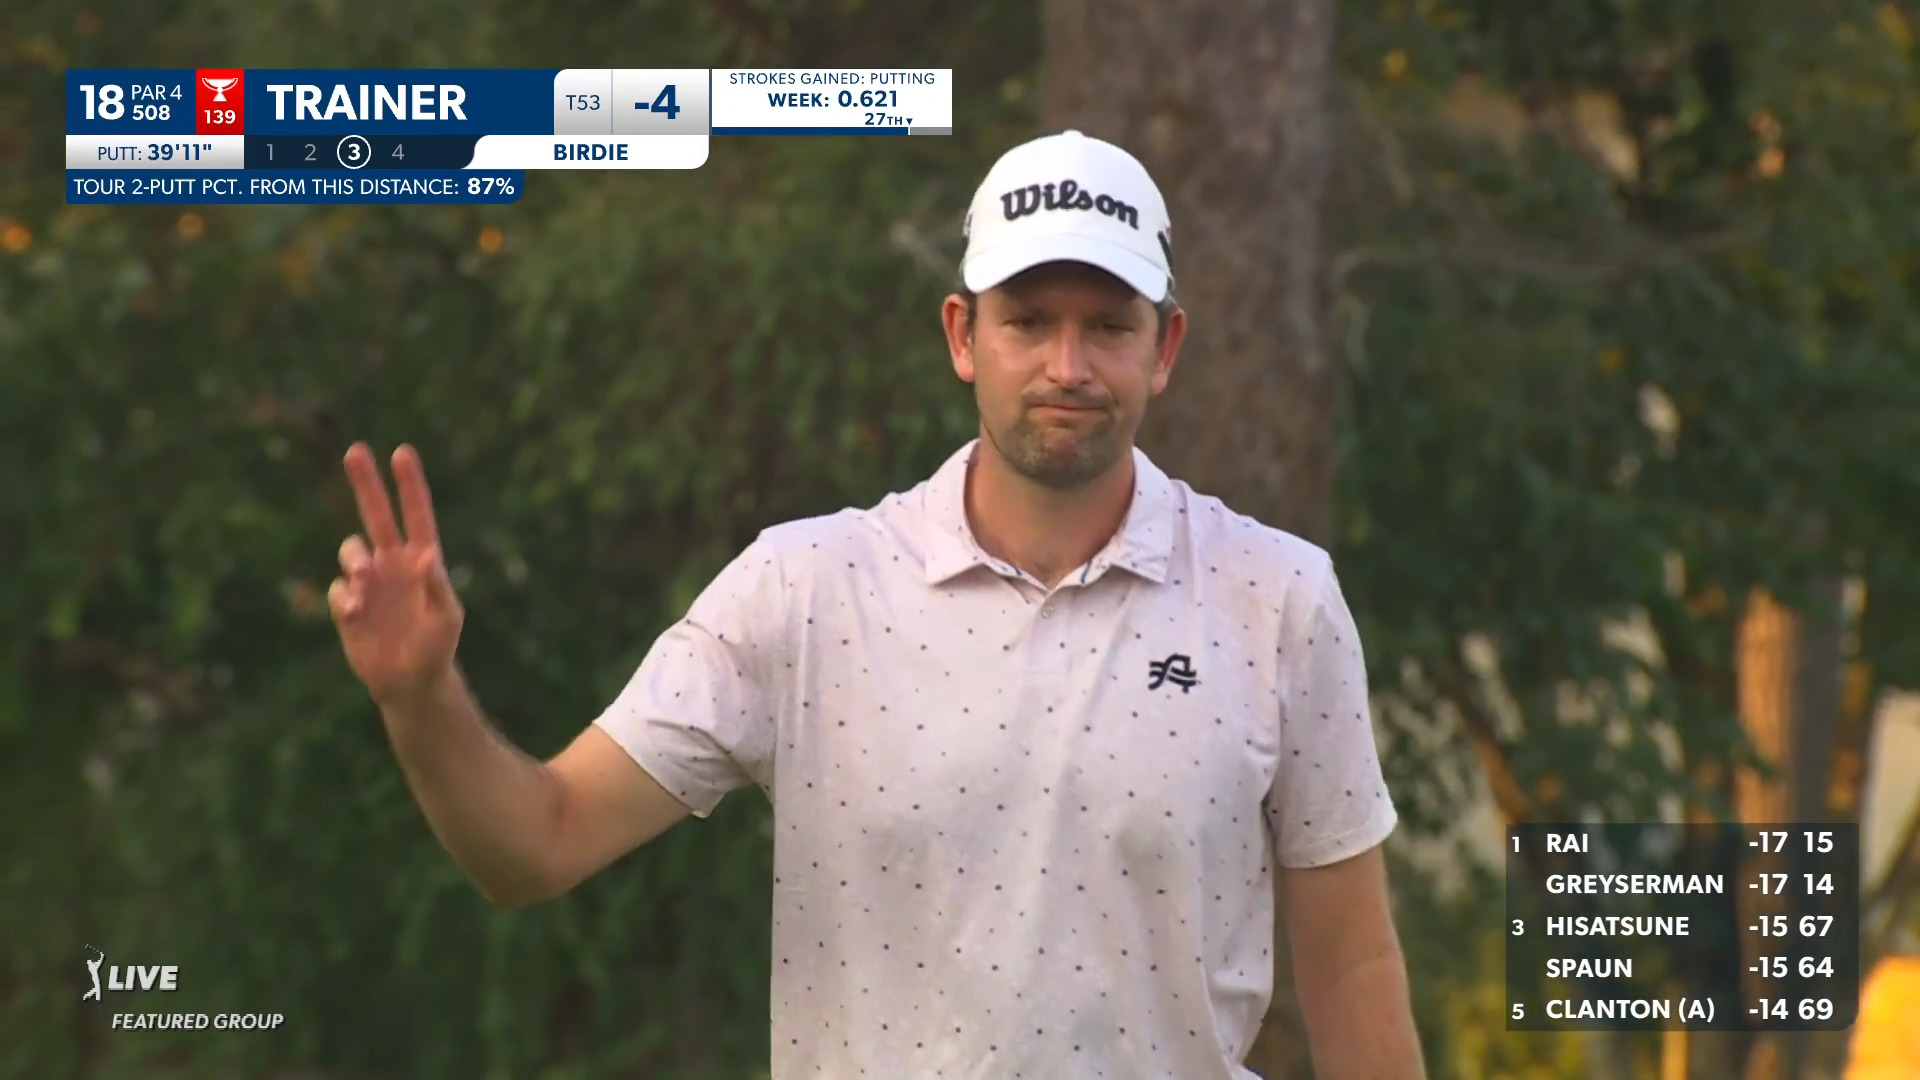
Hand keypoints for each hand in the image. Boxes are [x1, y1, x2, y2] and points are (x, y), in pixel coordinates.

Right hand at [328, 442, 463, 707]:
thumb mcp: (447, 618)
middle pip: (377, 515)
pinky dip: (346, 597)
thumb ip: (438, 587)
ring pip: (350, 550)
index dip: (410, 484)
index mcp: (422, 561)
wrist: (410, 682)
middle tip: (355, 449)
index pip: (417, 515)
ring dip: (353, 559)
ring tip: (362, 579)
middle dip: (366, 483)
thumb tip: (428, 556)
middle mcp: (393, 564)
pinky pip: (339, 590)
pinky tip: (357, 615)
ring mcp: (369, 583)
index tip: (402, 452)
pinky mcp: (349, 606)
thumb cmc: (436, 649)